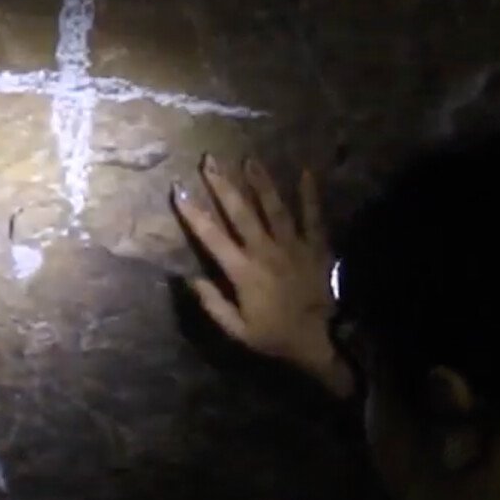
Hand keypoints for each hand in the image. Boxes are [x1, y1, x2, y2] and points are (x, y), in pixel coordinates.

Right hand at [172, 156, 354, 398]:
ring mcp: (293, 246)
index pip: (212, 237)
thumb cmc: (274, 336)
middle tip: (210, 160)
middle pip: (241, 213)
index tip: (179, 189)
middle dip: (223, 185)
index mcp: (243, 272)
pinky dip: (309, 195)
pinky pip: (313, 216)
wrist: (321, 340)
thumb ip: (213, 304)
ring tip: (249, 159)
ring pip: (274, 208)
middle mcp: (266, 252)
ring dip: (261, 182)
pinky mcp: (316, 246)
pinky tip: (305, 172)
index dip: (193, 213)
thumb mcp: (237, 330)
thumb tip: (189, 279)